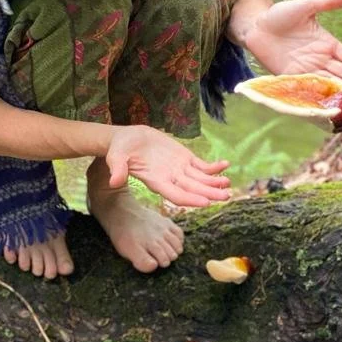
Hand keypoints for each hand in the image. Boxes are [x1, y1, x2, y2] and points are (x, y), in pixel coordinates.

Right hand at [106, 126, 231, 206]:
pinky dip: (213, 167)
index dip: (191, 199)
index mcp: (156, 181)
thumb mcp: (115, 157)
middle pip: (193, 190)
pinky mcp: (183, 158)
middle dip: (210, 193)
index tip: (206, 202)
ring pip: (201, 180)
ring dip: (215, 183)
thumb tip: (114, 182)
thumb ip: (117, 169)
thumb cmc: (119, 149)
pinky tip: (225, 165)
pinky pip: (201, 166)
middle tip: (226, 196)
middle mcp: (170, 178)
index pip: (176, 195)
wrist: (126, 139)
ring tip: (228, 183)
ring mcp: (178, 169)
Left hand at [235, 0, 341, 87]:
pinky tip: (332, 98)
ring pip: (330, 81)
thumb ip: (329, 2)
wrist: (255, 26)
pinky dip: (322, 92)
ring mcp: (307, 69)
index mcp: (326, 42)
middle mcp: (319, 58)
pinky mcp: (293, 77)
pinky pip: (310, 86)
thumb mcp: (307, 5)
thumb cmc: (280, 14)